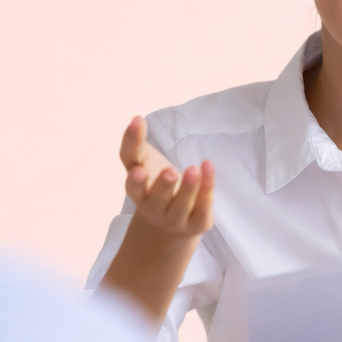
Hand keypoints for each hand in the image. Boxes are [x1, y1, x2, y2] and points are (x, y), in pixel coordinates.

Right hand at [119, 115, 214, 239]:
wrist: (172, 220)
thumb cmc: (154, 182)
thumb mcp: (142, 162)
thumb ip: (135, 143)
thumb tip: (137, 118)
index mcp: (138, 193)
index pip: (133, 186)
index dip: (135, 180)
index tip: (138, 170)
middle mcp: (153, 209)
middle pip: (157, 199)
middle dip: (163, 186)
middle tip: (170, 171)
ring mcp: (175, 218)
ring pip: (181, 205)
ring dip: (188, 187)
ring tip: (193, 168)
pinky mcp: (197, 222)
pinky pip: (203, 205)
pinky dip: (207, 186)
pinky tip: (208, 166)